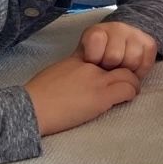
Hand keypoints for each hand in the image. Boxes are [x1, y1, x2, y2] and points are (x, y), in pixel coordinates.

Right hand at [24, 51, 139, 135]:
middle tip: (127, 84)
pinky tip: (126, 99)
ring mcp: (97, 81)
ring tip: (130, 92)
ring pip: (128, 76)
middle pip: (120, 64)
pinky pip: (127, 90)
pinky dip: (130, 94)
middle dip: (127, 73)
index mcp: (78, 60)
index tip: (114, 72)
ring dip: (132, 85)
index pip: (104, 54)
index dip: (113, 64)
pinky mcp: (101, 97)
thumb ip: (71, 71)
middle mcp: (90, 67)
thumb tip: (76, 78)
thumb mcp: (55, 73)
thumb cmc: (36, 97)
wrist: (30, 109)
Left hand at [79, 21, 156, 77]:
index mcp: (97, 30)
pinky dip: (140, 71)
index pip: (96, 42)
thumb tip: (85, 81)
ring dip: (126, 71)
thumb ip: (82, 64)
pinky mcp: (150, 42)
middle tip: (108, 68)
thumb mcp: (83, 57)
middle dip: (110, 68)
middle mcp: (118, 28)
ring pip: (132, 61)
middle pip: (114, 56)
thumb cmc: (96, 57)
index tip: (93, 63)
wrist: (117, 43)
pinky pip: (147, 63)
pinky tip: (132, 70)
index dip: (94, 58)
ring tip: (120, 69)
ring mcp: (136, 34)